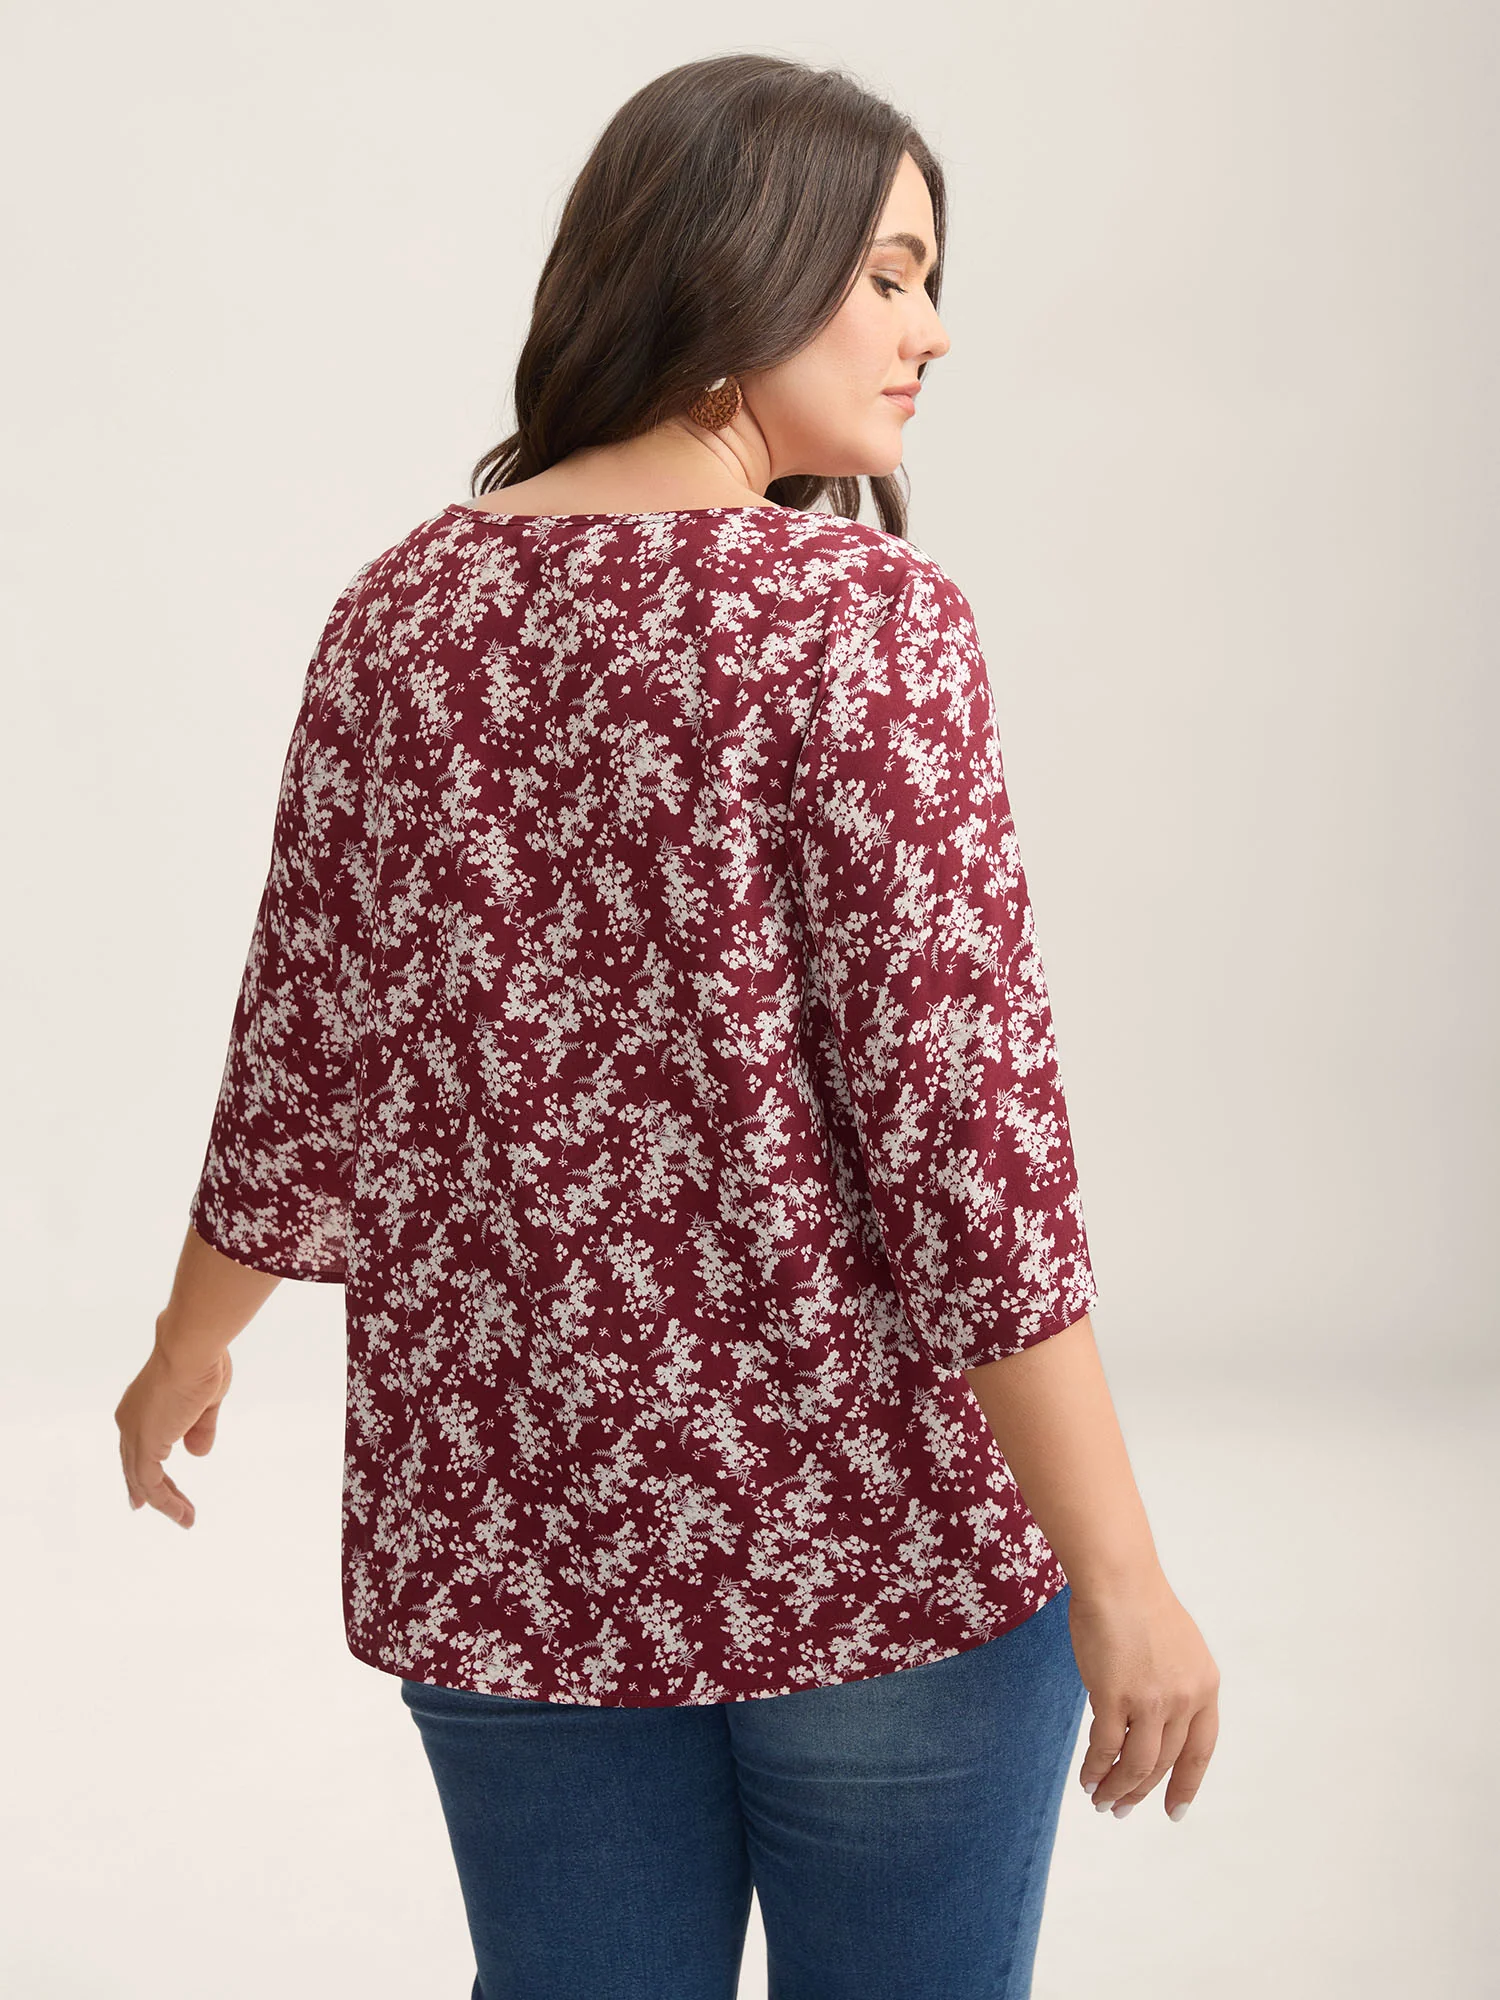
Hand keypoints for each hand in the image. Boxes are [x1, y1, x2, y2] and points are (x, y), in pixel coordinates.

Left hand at [115, 1332, 233, 1527]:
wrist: (191, 1349)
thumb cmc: (202, 1361)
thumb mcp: (206, 1400)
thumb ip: (200, 1427)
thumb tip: (197, 1453)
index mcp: (140, 1405)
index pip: (137, 1444)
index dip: (144, 1467)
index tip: (149, 1491)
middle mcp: (129, 1421)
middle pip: (135, 1465)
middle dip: (149, 1490)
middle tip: (159, 1510)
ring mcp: (134, 1434)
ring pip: (143, 1480)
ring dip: (166, 1502)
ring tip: (187, 1519)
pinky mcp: (144, 1446)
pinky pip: (152, 1485)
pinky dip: (166, 1503)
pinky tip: (182, 1514)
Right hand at [1067, 1571, 1218, 1821]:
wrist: (1117, 1577)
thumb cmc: (1137, 1603)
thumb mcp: (1177, 1649)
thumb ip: (1173, 1685)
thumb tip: (1150, 1722)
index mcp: (1206, 1686)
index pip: (1201, 1751)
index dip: (1186, 1784)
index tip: (1175, 1811)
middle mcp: (1185, 1699)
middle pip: (1165, 1762)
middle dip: (1142, 1792)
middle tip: (1121, 1808)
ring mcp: (1152, 1700)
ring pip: (1137, 1765)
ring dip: (1118, 1788)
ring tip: (1102, 1800)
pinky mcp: (1116, 1697)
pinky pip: (1107, 1748)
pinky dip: (1096, 1769)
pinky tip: (1087, 1778)